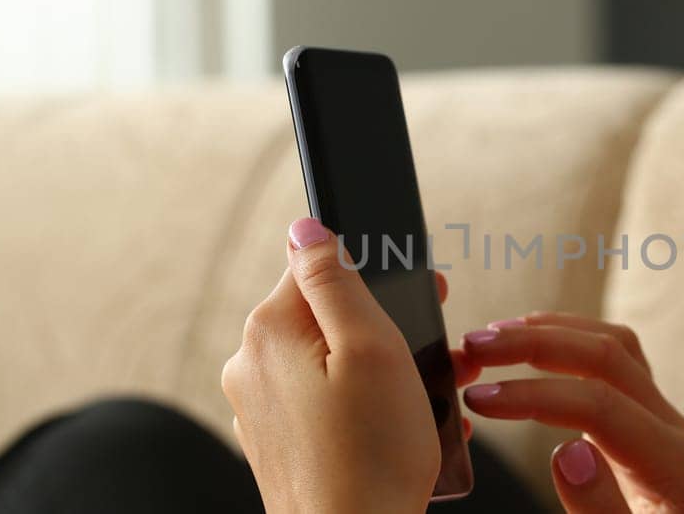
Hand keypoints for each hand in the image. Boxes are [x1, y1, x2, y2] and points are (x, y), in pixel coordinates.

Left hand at [222, 218, 472, 512]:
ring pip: (327, 363)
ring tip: (423, 401)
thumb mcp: (371, 348)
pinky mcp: (275, 444)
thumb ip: (335, 279)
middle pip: (325, 317)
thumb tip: (306, 227)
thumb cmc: (372, 455)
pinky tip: (397, 429)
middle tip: (432, 355)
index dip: (375, 276)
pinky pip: (322, 405)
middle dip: (382, 328)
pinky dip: (360, 408)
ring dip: (378, 371)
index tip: (417, 299)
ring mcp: (258, 408)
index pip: (319, 265)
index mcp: (270, 329)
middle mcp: (251, 364)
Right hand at [460, 313, 683, 512]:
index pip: (603, 407)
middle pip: (613, 359)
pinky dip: (571, 344)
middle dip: (538, 345)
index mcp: (679, 471)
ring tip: (494, 335)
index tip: (478, 399)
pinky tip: (530, 346)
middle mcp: (679, 435)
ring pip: (618, 348)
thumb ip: (599, 512)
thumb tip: (569, 451)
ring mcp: (667, 426)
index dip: (535, 396)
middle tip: (474, 346)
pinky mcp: (649, 427)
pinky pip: (618, 365)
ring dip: (553, 333)